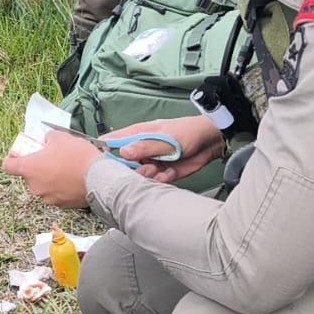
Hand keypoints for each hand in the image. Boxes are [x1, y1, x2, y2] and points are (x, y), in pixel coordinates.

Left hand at [2, 130, 103, 207]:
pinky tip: (74, 179)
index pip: (8, 165)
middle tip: (52, 158)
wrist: (99, 177)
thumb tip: (47, 140)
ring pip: (44, 186)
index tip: (20, 155)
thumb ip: (48, 137)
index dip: (12, 159)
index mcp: (29, 168)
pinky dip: (62, 188)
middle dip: (39, 167)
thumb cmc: (77, 156)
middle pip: (29, 176)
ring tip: (67, 168)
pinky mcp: (62, 205)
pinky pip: (58, 194)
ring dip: (51, 178)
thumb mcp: (60, 137)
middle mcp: (34, 187)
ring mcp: (48, 198)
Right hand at [108, 115, 222, 184]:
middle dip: (128, 170)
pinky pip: (154, 182)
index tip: (102, 162)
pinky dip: (160, 180)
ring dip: (146, 176)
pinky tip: (167, 174)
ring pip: (139, 175)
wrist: (211, 142)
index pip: (113, 141)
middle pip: (123, 164)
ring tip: (157, 170)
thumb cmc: (187, 132)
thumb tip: (123, 152)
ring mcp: (152, 162)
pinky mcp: (163, 173)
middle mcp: (142, 150)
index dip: (104, 151)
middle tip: (142, 168)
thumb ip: (145, 146)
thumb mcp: (165, 138)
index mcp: (137, 135)